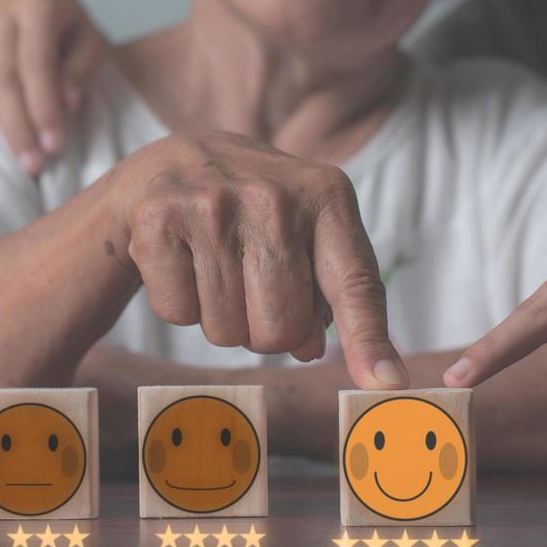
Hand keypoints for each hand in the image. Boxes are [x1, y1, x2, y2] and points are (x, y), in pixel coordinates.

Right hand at [0, 0, 108, 175]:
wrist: (45, 12)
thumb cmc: (70, 36)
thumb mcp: (91, 43)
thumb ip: (82, 68)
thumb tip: (66, 102)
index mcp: (37, 4)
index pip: (37, 62)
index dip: (43, 106)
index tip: (53, 146)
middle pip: (2, 75)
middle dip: (16, 124)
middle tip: (30, 164)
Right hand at [110, 131, 408, 390]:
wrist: (170, 163)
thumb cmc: (252, 211)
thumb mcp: (304, 234)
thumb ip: (324, 295)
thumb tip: (311, 350)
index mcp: (327, 196)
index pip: (354, 284)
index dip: (368, 339)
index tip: (386, 383)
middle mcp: (273, 196)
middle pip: (281, 328)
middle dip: (264, 329)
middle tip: (249, 287)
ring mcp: (213, 203)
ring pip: (226, 330)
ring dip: (220, 318)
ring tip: (214, 268)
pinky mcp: (160, 218)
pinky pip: (179, 313)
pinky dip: (179, 304)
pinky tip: (182, 261)